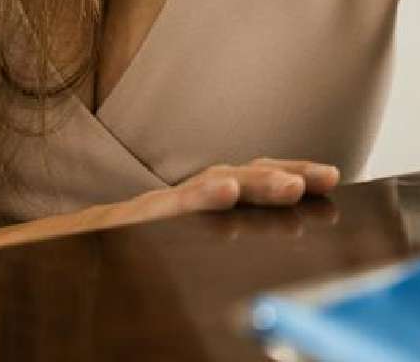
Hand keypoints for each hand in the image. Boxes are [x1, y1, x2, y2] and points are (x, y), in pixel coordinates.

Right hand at [68, 158, 340, 233]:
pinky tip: (225, 191)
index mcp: (215, 196)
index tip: (333, 177)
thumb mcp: (202, 238)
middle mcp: (198, 190)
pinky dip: (204, 196)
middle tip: (326, 177)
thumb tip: (286, 234)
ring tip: (290, 185)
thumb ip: (237, 229)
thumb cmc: (152, 246)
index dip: (296, 172)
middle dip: (289, 171)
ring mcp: (174, 202)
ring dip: (258, 181)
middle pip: (248, 174)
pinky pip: (179, 205)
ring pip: (220, 182)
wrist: (87, 248)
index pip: (259, 177)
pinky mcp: (149, 216)